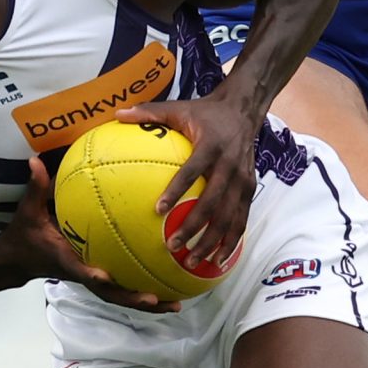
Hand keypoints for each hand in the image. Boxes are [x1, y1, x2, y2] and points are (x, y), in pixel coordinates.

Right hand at [0, 158, 175, 311]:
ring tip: (176, 305)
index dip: (91, 275)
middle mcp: (81, 274)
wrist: (17, 261)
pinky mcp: (97, 278)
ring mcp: (90, 279)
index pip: (78, 270)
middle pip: (109, 293)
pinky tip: (170, 290)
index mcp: (65, 260)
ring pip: (120, 296)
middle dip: (132, 299)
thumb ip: (36, 187)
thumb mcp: (27, 211)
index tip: (105, 277)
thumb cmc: (25, 236)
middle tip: (157, 299)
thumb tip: (35, 160)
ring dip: (147, 303)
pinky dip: (145, 291)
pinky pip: (123, 287)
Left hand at [129, 94, 256, 269]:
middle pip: (213, 201)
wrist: (244, 109)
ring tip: (194, 260)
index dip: (177, 190)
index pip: (192, 170)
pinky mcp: (250, 187)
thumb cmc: (206, 111)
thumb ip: (149, 112)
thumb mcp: (178, 107)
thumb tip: (117, 114)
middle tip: (173, 245)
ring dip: (213, 240)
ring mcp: (242, 178)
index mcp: (211, 145)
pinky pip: (242, 217)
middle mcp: (229, 164)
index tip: (158, 209)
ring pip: (230, 215)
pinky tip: (218, 259)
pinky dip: (232, 240)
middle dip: (194, 226)